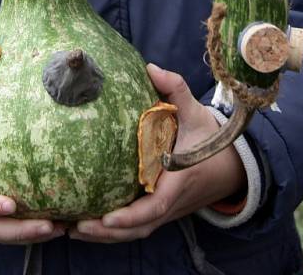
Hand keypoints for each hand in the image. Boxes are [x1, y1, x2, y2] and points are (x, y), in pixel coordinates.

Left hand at [70, 63, 245, 243]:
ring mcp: (165, 211)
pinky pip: (135, 227)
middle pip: (137, 228)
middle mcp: (171, 202)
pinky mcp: (160, 211)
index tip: (107, 217)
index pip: (154, 206)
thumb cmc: (210, 138)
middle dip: (106, 232)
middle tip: (73, 227)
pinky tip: (84, 225)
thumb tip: (150, 67)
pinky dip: (112, 231)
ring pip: (134, 232)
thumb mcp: (195, 111)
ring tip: (69, 229)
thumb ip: (175, 88)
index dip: (131, 215)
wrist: (232, 166)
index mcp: (179, 180)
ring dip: (104, 236)